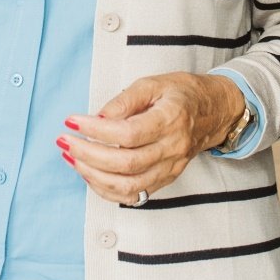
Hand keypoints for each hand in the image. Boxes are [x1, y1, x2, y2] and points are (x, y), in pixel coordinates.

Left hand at [59, 73, 248, 204]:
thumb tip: (96, 118)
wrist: (214, 112)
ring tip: (71, 158)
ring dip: (93, 176)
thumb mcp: (153, 84)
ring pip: (128, 186)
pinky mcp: (165, 180)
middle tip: (65, 141)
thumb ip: (124, 100)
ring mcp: (170, 168)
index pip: (128, 133)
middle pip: (126, 164)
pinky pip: (133, 195)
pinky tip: (89, 173)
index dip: (96, 131)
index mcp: (171, 119)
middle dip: (88, 155)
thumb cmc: (181, 94)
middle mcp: (173, 148)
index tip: (72, 121)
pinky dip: (106, 190)